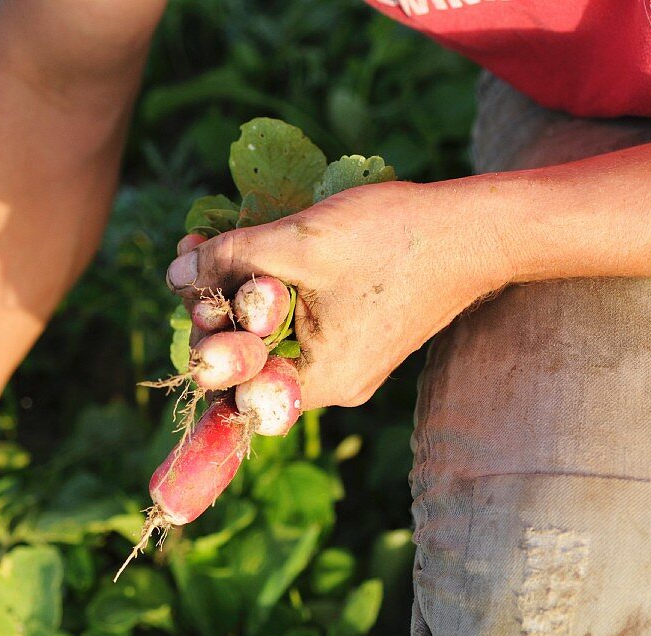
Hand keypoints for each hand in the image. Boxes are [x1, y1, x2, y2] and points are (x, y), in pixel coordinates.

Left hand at [166, 181, 511, 408]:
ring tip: (218, 243)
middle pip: (249, 359)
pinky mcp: (358, 338)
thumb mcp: (298, 243)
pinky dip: (275, 293)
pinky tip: (257, 252)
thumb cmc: (392, 240)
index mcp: (319, 381)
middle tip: (196, 254)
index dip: (203, 334)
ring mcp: (347, 363)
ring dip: (241, 293)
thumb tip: (174, 276)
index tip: (193, 287)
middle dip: (217, 307)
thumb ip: (230, 260)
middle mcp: (332, 386)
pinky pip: (300, 326)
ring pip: (272, 337)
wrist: (476, 233)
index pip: (233, 383)